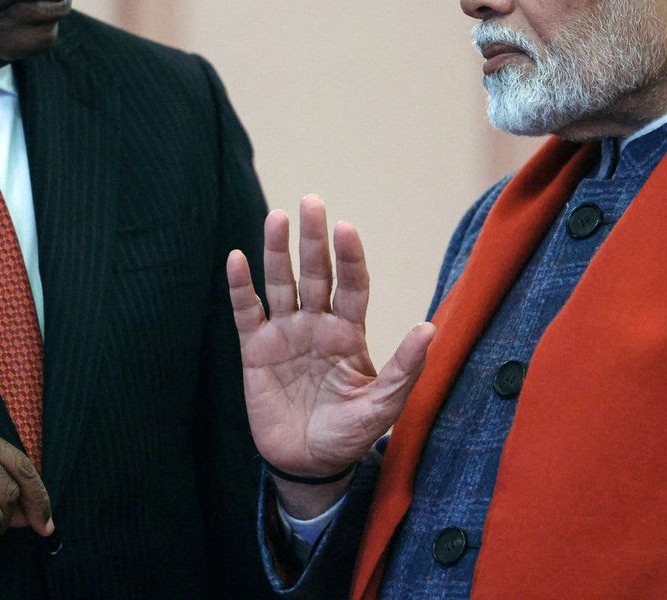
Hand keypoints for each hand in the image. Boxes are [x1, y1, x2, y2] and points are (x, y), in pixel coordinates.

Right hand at [226, 195, 434, 514]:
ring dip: (277, 251)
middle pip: (316, 272)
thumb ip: (404, 368)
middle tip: (311, 202)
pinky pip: (247, 311)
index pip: (351, 284)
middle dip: (314, 239)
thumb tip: (429, 328)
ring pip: (281, 282)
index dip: (349, 257)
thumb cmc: (348, 434)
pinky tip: (237, 259)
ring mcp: (285, 333)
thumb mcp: (383, 406)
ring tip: (276, 217)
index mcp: (349, 332)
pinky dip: (240, 286)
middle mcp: (317, 323)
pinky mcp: (256, 349)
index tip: (346, 228)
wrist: (307, 464)